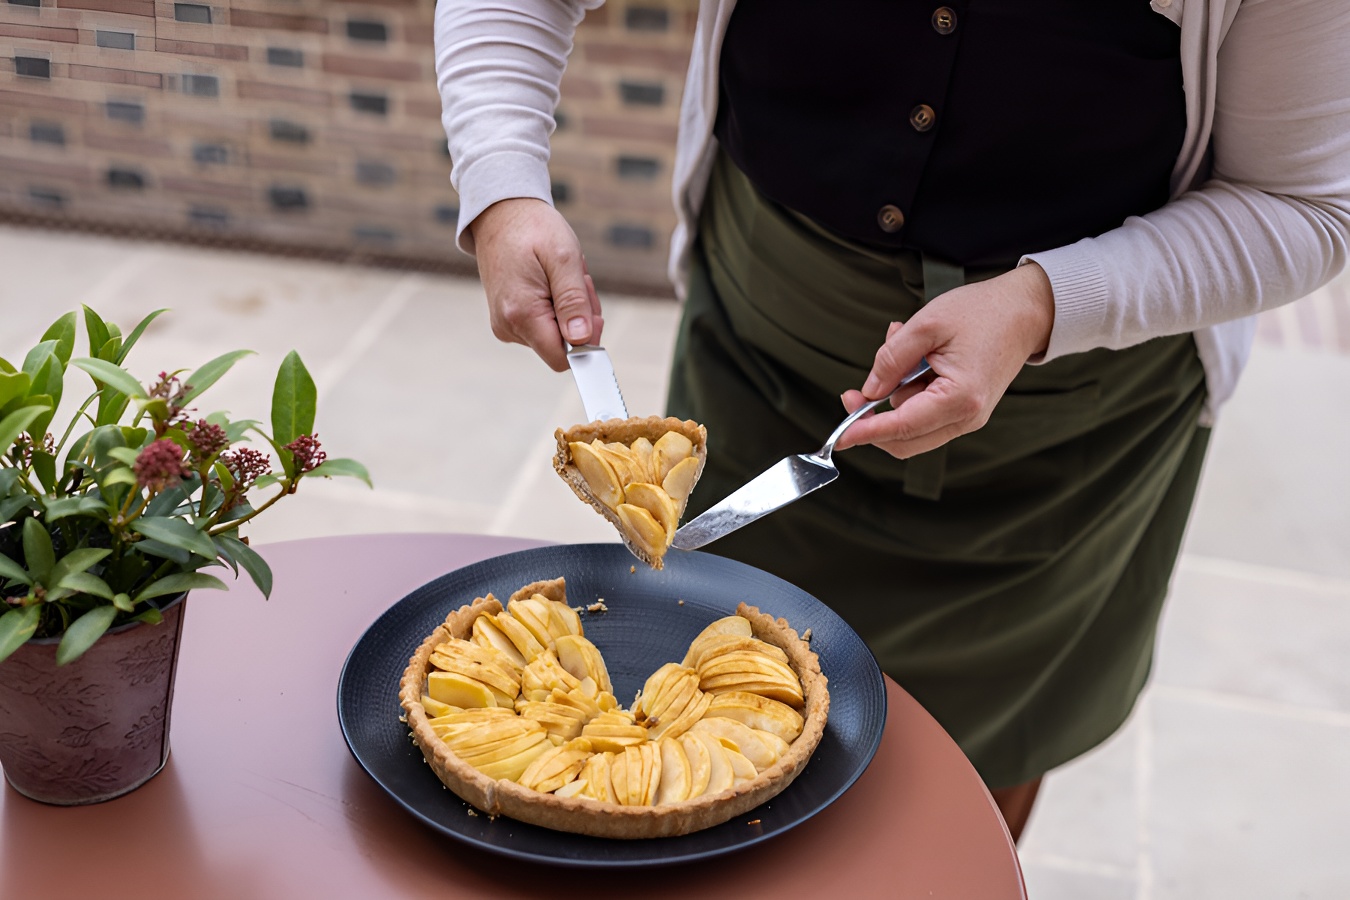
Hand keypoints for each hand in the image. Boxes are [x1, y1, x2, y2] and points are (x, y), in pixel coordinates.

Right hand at [468, 198, 603, 371]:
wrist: (501, 213)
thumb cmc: (532, 229)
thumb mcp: (563, 258)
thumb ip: (573, 301)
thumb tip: (581, 339)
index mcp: (521, 314)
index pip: (561, 359)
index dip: (585, 342)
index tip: (589, 309)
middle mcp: (509, 326)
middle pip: (563, 346)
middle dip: (580, 316)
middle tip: (576, 280)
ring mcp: (507, 324)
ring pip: (557, 336)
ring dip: (571, 308)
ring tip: (560, 275)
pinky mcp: (509, 319)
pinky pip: (546, 325)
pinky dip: (558, 305)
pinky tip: (551, 280)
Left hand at [834, 263, 1054, 457]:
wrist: (1025, 311)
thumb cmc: (982, 313)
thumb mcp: (926, 325)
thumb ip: (891, 359)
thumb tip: (869, 392)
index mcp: (959, 398)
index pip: (902, 428)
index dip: (866, 432)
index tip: (840, 437)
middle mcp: (967, 418)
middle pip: (905, 441)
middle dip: (873, 421)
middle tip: (853, 393)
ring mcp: (968, 418)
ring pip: (913, 429)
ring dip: (895, 397)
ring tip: (903, 347)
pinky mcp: (966, 412)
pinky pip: (925, 415)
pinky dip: (911, 393)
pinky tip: (917, 361)